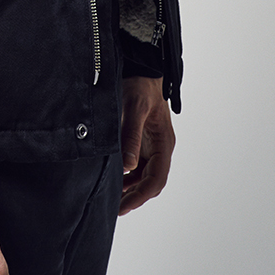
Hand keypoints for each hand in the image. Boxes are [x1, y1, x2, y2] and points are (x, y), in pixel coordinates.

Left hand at [118, 75, 175, 215]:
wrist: (140, 67)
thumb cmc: (140, 85)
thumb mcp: (134, 109)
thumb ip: (131, 137)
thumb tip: (127, 166)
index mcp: (163, 143)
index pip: (156, 179)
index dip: (141, 196)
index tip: (124, 206)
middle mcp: (159, 147)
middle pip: (150, 181)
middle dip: (134, 197)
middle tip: (114, 208)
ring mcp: (150, 144)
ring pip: (142, 175)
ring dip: (128, 188)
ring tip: (110, 197)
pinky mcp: (139, 139)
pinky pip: (134, 164)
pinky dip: (124, 174)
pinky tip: (111, 177)